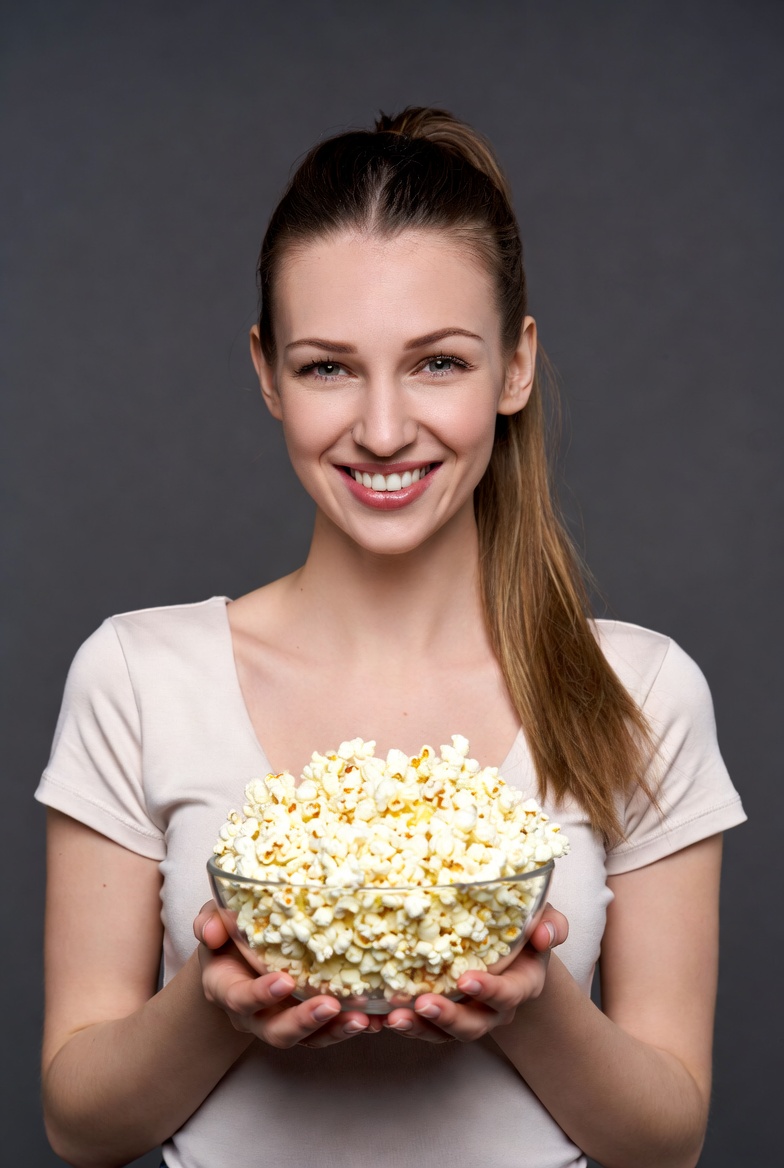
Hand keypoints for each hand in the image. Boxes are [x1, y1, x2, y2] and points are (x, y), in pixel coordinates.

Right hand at [193, 901, 382, 1048]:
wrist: (236, 959)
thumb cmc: (228, 934)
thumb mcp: (215, 921)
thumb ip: (210, 922)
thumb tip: (212, 930)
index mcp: (227, 989)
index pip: (241, 999)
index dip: (260, 994)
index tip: (283, 981)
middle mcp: (255, 1014)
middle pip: (277, 1031)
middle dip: (304, 1022)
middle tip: (330, 1006)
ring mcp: (282, 1020)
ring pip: (307, 1039)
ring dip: (335, 1030)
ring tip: (363, 1019)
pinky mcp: (308, 1022)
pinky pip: (327, 1032)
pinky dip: (349, 1027)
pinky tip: (375, 1019)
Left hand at [382, 903, 567, 1042]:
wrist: (514, 953)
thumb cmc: (526, 930)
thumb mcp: (543, 921)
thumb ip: (551, 926)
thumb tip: (543, 933)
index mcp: (521, 985)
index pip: (507, 993)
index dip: (488, 990)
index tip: (466, 979)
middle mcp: (494, 1009)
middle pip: (473, 1025)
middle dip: (448, 1017)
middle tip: (423, 1003)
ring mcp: (468, 1015)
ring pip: (444, 1033)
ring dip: (419, 1027)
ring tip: (394, 1016)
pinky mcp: (443, 1017)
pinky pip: (424, 1028)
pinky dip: (405, 1025)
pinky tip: (381, 1017)